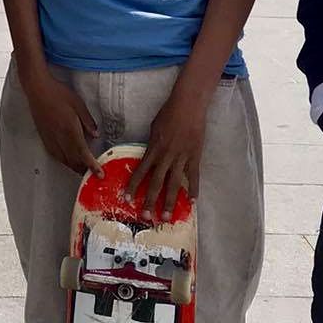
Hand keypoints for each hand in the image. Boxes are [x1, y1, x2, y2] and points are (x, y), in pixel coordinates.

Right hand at [21, 70, 100, 178]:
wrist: (38, 90)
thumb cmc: (58, 94)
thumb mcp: (79, 104)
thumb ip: (88, 121)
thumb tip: (96, 135)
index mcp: (70, 130)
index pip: (83, 154)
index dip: (92, 166)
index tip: (99, 174)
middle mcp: (60, 138)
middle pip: (74, 161)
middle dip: (85, 170)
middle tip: (94, 175)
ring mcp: (51, 139)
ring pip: (64, 161)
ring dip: (75, 168)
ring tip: (83, 170)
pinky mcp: (45, 138)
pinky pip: (56, 156)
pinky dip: (65, 162)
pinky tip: (68, 161)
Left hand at [125, 87, 205, 221]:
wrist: (188, 105)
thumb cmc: (168, 113)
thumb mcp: (154, 128)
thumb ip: (151, 144)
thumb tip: (147, 156)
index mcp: (153, 148)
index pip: (140, 171)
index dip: (133, 186)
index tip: (128, 199)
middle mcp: (166, 156)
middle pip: (156, 182)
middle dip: (150, 201)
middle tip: (145, 217)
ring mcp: (181, 158)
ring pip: (174, 184)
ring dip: (169, 202)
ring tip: (166, 217)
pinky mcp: (195, 156)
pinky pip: (193, 176)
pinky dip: (193, 189)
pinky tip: (191, 202)